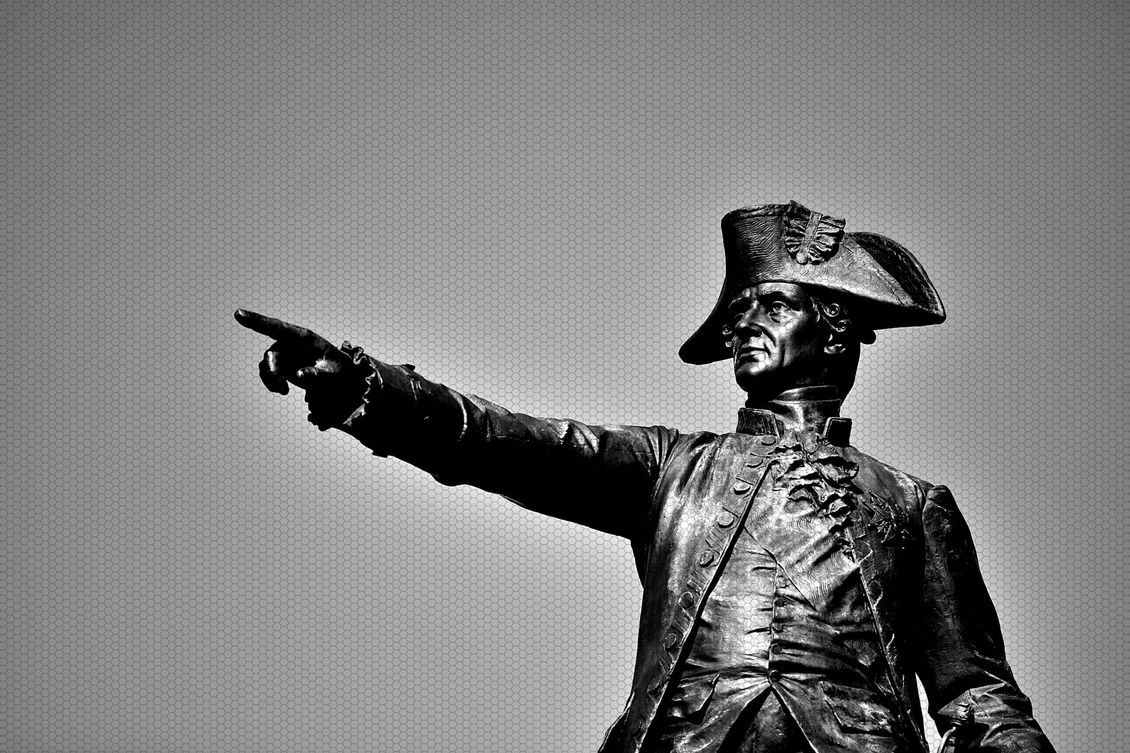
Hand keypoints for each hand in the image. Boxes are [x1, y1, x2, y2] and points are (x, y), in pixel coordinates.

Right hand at [234, 309, 368, 428]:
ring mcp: (284, 351)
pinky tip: (283, 391)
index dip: (257, 320)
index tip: (238, 313)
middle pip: (271, 353)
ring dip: (271, 379)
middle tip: (281, 387)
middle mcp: (290, 342)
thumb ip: (317, 374)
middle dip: (272, 371)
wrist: (338, 375)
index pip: (277, 327)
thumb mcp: (333, 373)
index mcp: (303, 337)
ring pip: (267, 364)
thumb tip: (297, 375)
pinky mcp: (281, 363)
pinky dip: (272, 383)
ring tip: (284, 391)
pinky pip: (268, 372)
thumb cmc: (338, 370)